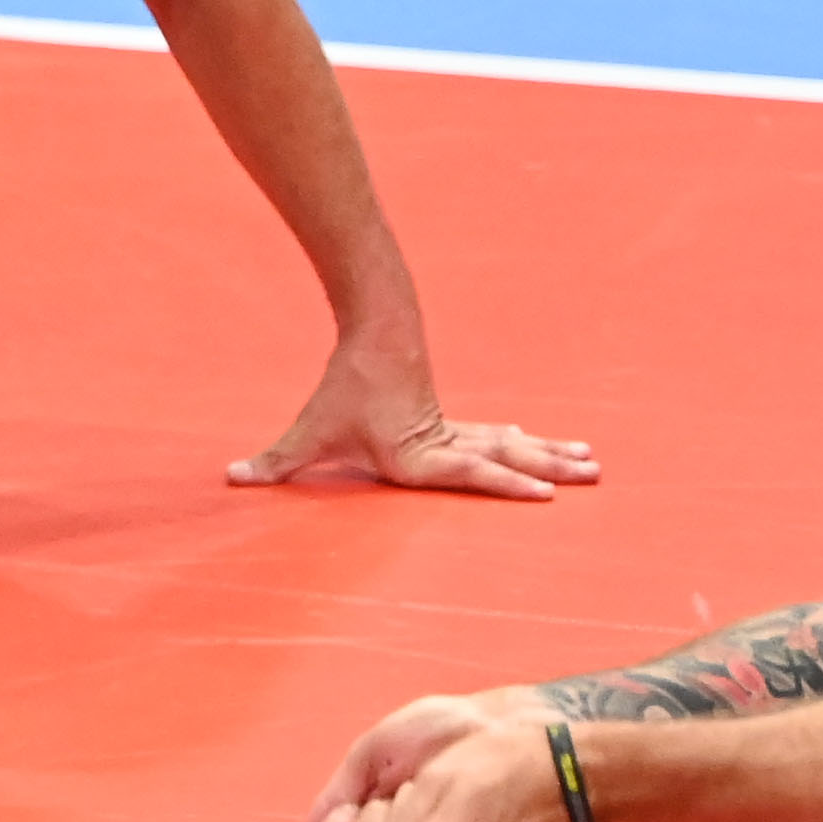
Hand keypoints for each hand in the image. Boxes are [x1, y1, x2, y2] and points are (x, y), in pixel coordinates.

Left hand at [231, 330, 597, 500]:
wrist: (378, 327)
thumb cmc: (345, 386)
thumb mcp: (310, 430)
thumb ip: (276, 461)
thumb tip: (230, 478)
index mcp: (419, 455)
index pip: (471, 473)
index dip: (507, 484)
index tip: (544, 494)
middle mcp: (445, 444)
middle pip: (507, 457)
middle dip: (549, 470)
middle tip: (592, 475)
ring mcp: (455, 430)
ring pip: (512, 445)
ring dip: (550, 455)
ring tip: (591, 464)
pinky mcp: (454, 422)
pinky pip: (499, 436)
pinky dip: (528, 444)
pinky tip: (549, 447)